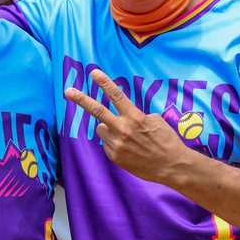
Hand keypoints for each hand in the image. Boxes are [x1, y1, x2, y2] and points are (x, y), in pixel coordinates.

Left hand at [63, 69, 192, 184]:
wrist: (172, 166)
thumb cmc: (166, 140)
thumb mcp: (154, 121)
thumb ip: (134, 115)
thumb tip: (120, 115)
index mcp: (135, 117)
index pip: (116, 96)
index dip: (104, 82)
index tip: (94, 72)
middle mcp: (123, 130)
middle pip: (97, 111)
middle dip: (81, 99)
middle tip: (68, 90)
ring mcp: (117, 144)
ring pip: (102, 128)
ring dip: (109, 128)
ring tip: (127, 137)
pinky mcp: (114, 156)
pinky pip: (106, 143)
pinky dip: (114, 143)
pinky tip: (128, 148)